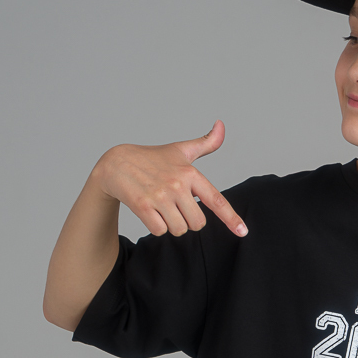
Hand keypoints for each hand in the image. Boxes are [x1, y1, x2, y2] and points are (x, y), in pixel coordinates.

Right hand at [93, 120, 247, 237]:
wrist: (115, 163)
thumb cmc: (152, 158)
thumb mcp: (180, 150)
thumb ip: (205, 143)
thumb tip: (222, 125)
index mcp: (190, 173)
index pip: (216, 200)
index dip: (231, 218)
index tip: (243, 232)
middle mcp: (177, 184)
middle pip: (197, 224)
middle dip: (187, 221)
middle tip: (175, 207)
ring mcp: (160, 195)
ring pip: (179, 230)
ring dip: (171, 225)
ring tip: (161, 208)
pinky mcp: (143, 205)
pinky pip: (160, 231)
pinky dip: (156, 227)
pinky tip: (149, 212)